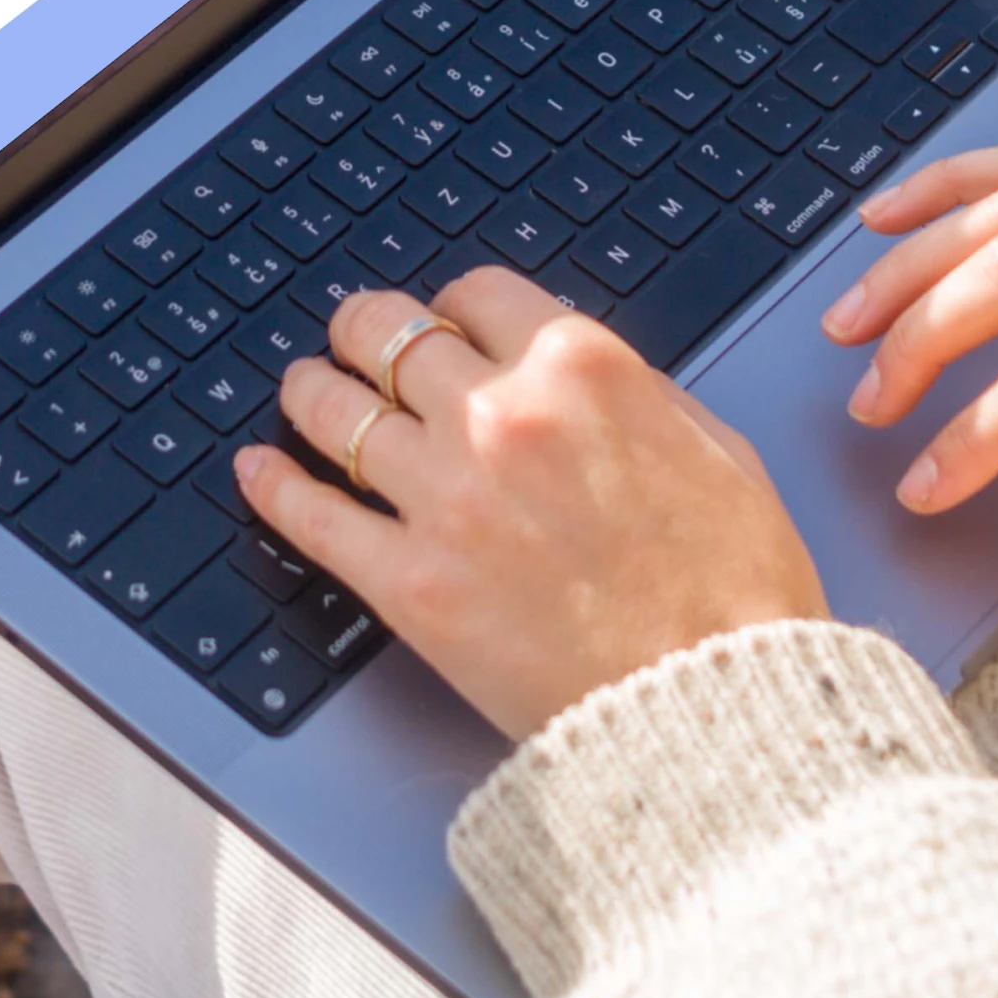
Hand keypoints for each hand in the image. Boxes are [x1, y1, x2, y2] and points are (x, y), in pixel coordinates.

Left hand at [238, 267, 827, 740]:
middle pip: (386, 334)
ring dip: (310, 392)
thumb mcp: (714, 446)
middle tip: (350, 339)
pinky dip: (274, 486)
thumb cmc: (736, 589)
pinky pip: (312, 517)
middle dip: (361, 329)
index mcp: (581, 369)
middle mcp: (501, 415)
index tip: (440, 324)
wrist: (717, 703)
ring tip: (301, 393)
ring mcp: (447, 498)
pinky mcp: (411, 583)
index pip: (475, 294)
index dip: (449, 308)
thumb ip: (635, 392)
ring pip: (334, 410)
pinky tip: (260, 471)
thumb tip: (580, 374)